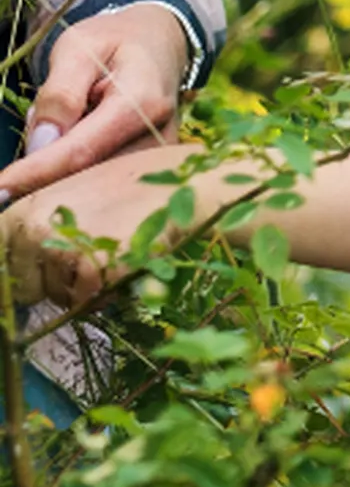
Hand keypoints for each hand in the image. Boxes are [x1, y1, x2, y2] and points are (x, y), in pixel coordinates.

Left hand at [0, 4, 190, 197]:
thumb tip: (40, 145)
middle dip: (45, 171)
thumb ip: (59, 94)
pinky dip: (74, 172)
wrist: (160, 42)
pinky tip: (74, 141)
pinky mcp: (150, 168)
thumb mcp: (80, 47)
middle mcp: (158, 136)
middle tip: (35, 136)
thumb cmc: (114, 40)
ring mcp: (158, 156)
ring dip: (60, 169)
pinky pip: (101, 183)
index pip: (80, 152)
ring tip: (68, 121)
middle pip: (85, 176)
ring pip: (91, 185)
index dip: (34, 175)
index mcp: (143, 103)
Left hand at [3, 139, 227, 311]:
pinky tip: (127, 260)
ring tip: (116, 247)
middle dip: (49, 279)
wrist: (195, 187)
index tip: (41, 267)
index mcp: (26, 205)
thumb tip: (10, 255)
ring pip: (53, 297)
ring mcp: (61, 251)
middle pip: (20, 285)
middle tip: (91, 249)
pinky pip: (84, 303)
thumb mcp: (80, 186)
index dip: (16, 268)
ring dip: (79, 286)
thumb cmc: (142, 183)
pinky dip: (105, 292)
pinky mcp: (92, 273)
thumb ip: (39, 215)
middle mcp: (33, 227)